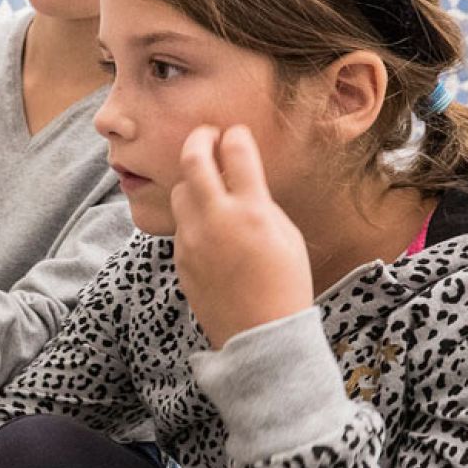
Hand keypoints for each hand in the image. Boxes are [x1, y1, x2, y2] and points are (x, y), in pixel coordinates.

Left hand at [169, 125, 313, 348]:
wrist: (260, 334)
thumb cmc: (285, 284)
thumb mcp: (287, 236)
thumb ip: (260, 203)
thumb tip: (241, 182)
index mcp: (252, 210)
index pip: (236, 151)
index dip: (235, 135)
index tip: (236, 133)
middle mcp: (216, 219)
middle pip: (192, 160)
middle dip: (198, 138)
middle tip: (206, 135)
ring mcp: (193, 239)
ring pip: (179, 191)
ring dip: (192, 180)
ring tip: (207, 183)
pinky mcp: (180, 258)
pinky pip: (180, 225)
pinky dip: (192, 217)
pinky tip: (209, 225)